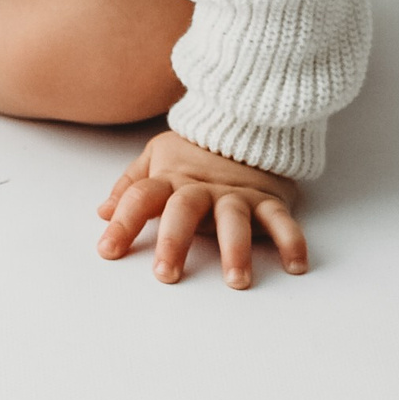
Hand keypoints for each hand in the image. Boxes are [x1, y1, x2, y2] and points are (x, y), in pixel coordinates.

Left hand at [96, 131, 305, 288]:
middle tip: (166, 274)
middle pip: (184, 209)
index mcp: (171, 179)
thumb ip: (131, 186)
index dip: (123, 222)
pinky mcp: (268, 198)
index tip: (107, 251)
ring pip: (233, 218)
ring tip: (236, 279)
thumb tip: (102, 212)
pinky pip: (280, 219)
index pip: (141, 197)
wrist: (244, 120)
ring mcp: (236, 194)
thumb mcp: (157, 157)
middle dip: (174, 240)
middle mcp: (201, 187)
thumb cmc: (194, 149)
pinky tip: (296, 265)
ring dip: (236, 248)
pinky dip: (290, 240)